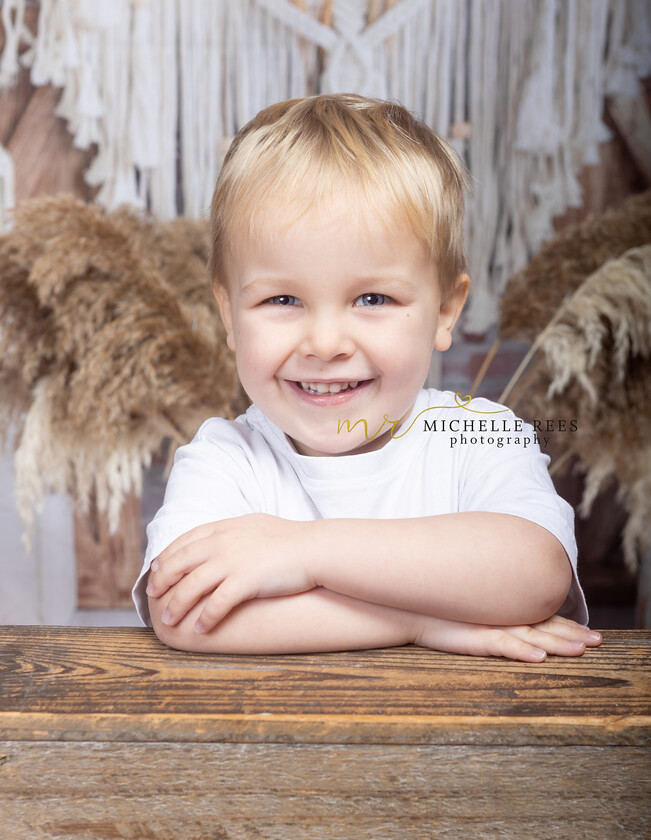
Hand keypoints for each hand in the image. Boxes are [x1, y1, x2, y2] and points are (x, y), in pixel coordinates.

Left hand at [146, 515, 315, 632]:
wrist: (315, 548)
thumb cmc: (291, 539)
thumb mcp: (256, 525)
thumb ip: (234, 532)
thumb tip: (222, 537)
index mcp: (225, 528)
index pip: (185, 540)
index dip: (167, 555)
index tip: (156, 568)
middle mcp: (223, 542)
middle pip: (180, 562)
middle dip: (162, 580)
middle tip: (152, 595)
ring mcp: (233, 561)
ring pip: (191, 585)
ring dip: (177, 605)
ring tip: (168, 621)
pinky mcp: (245, 581)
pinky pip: (216, 604)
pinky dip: (204, 618)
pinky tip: (198, 630)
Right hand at [415, 613, 601, 662]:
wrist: (409, 607)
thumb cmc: (438, 610)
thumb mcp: (468, 611)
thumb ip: (486, 612)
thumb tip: (498, 616)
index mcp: (503, 612)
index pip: (540, 618)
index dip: (565, 625)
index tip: (588, 632)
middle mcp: (501, 616)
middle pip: (544, 626)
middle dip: (572, 634)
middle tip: (598, 641)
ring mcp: (490, 626)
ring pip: (532, 636)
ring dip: (558, 643)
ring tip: (581, 650)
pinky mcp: (475, 637)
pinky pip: (503, 644)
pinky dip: (521, 651)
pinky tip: (538, 659)